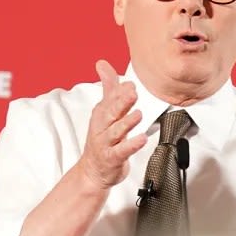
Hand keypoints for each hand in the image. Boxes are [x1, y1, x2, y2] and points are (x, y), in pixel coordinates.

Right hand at [77, 60, 146, 189]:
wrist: (93, 171)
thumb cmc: (101, 139)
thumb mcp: (103, 111)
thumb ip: (108, 88)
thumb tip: (102, 64)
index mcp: (101, 114)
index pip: (109, 100)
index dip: (120, 92)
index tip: (131, 84)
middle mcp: (102, 127)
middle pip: (110, 113)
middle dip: (121, 102)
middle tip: (132, 93)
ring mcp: (106, 144)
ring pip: (115, 131)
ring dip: (126, 122)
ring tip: (138, 114)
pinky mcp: (112, 158)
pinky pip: (122, 151)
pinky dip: (132, 145)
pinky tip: (142, 139)